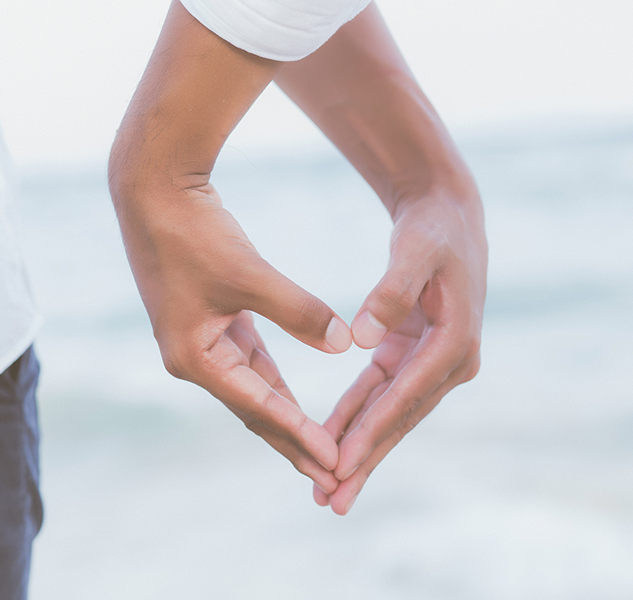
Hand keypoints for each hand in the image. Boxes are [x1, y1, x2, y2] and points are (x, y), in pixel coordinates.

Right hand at [115, 180, 351, 495]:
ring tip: (319, 448)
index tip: (333, 460)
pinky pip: (248, 361)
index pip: (257, 405)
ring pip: (252, 387)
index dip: (298, 433)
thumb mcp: (249, 274)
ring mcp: (199, 340)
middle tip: (331, 474)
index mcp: (194, 357)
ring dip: (285, 414)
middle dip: (292, 441)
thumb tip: (342, 345)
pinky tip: (295, 400)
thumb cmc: (194, 233)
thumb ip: (298, 311)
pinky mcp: (209, 320)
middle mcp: (193, 357)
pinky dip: (273, 381)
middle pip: (253, 408)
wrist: (153, 191)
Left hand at [314, 190, 486, 513]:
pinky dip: (356, 418)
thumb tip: (361, 338)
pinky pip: (378, 394)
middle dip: (364, 461)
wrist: (445, 216)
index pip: (405, 397)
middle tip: (332, 501)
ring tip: (330, 492)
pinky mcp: (409, 355)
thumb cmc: (432, 231)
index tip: (339, 464)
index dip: (371, 432)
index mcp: (454, 343)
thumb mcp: (414, 252)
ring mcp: (431, 363)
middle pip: (398, 419)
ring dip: (359, 451)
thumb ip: (390, 292)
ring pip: (388, 415)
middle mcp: (448, 362)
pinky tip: (332, 443)